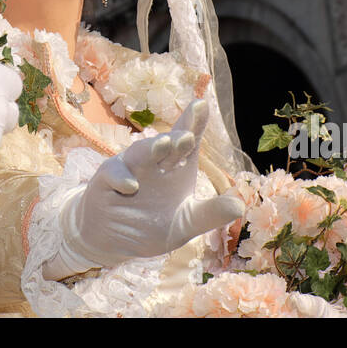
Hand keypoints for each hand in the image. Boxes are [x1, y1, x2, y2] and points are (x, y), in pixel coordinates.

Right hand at [45, 100, 244, 275]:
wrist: (115, 242)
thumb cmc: (151, 224)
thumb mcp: (186, 223)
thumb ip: (211, 214)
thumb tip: (240, 205)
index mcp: (175, 167)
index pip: (186, 142)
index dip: (193, 123)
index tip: (201, 106)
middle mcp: (153, 162)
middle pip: (166, 144)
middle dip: (177, 137)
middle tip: (188, 135)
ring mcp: (129, 169)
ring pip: (140, 153)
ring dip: (151, 148)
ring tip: (164, 144)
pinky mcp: (106, 182)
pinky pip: (113, 174)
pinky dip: (121, 177)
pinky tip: (132, 186)